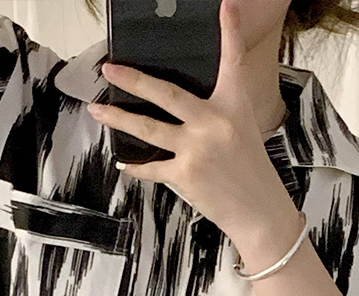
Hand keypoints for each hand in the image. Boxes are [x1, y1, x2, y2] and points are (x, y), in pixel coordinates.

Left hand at [88, 0, 297, 253]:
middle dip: (134, 80)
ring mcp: (197, 149)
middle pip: (166, 94)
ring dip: (119, 118)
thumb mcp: (242, 129)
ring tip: (98, 110)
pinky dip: (136, 166)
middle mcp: (213, 123)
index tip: (225, 6)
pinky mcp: (186, 175)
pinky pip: (152, 167)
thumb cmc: (250, 170)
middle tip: (110, 69)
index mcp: (233, 106)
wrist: (259, 212)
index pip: (232, 62)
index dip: (229, 31)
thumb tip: (180, 102)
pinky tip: (124, 162)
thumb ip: (216, 110)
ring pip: (148, 129)